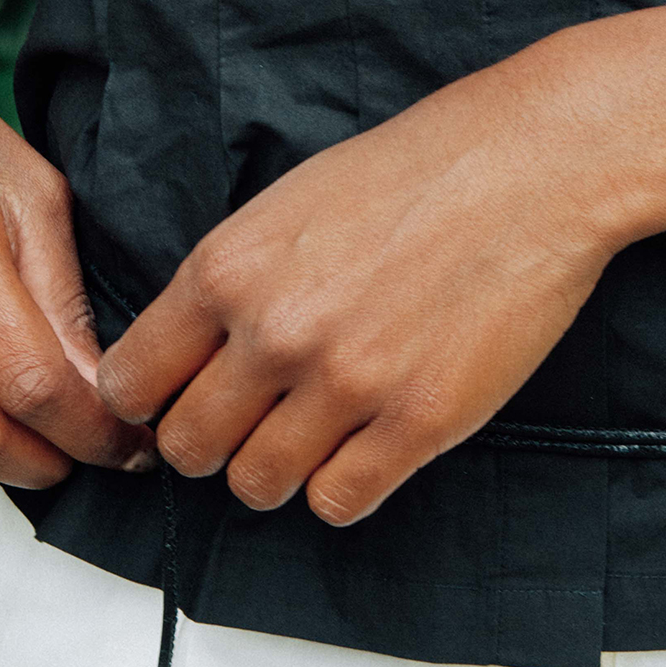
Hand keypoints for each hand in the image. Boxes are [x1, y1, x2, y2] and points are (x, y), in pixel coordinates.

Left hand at [94, 42, 616, 525]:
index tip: (181, 399)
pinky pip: (338, 502)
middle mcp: (275, 332)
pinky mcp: (418, 421)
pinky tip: (368, 440)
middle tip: (255, 418)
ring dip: (278, 468)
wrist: (533, 164)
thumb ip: (232, 280)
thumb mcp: (291, 202)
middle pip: (189, 449)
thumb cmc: (420, 169)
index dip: (151, 401)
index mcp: (229, 268)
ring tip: (317, 429)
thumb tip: (190, 353)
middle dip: (214, 441)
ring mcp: (346, 383)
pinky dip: (344, 483)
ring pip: (257, 486)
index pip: (132, 383)